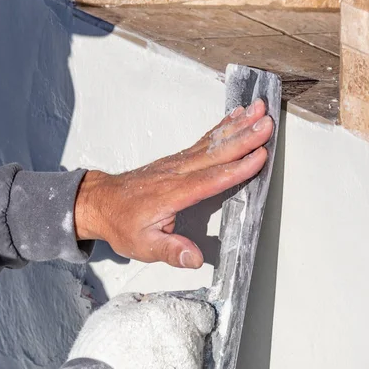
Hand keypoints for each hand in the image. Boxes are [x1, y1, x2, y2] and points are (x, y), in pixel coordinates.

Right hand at [68, 292, 214, 368]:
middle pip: (195, 341)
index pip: (203, 314)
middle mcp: (190, 345)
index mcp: (176, 316)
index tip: (176, 322)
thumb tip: (144, 302)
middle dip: (178, 343)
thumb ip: (135, 302)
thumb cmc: (102, 348)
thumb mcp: (112, 310)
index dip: (190, 317)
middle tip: (152, 351)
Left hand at [74, 99, 273, 267]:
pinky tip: (236, 116)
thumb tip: (194, 258)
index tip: (259, 156)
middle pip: (215, 153)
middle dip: (244, 138)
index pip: (209, 180)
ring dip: (237, 125)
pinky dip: (222, 126)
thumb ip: (169, 251)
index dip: (236, 169)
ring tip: (258, 109)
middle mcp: (176, 172)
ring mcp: (177, 162)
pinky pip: (204, 140)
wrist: (100, 202)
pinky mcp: (178, 159)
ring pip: (211, 141)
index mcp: (171, 193)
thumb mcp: (142, 246)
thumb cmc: (123, 223)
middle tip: (267, 123)